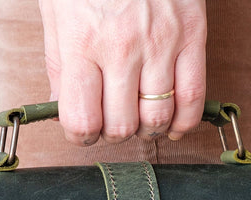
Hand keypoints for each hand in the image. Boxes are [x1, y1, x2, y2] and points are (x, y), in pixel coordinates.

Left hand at [39, 0, 206, 145]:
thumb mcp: (57, 13)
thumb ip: (60, 64)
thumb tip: (62, 107)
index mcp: (83, 44)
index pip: (82, 120)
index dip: (80, 135)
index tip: (83, 130)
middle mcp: (123, 49)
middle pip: (121, 126)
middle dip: (113, 133)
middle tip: (110, 122)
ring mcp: (161, 43)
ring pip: (157, 118)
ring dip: (146, 129)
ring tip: (139, 119)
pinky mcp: (192, 35)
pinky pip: (194, 96)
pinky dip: (183, 121)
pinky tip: (172, 124)